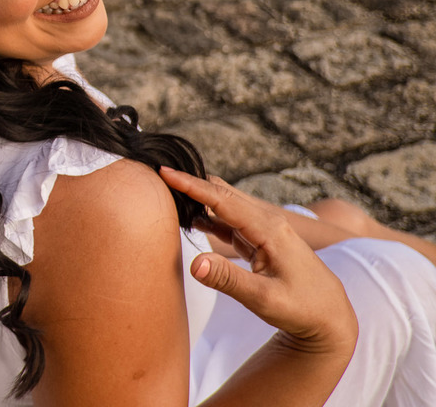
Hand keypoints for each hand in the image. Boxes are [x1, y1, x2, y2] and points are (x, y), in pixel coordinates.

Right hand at [158, 168, 356, 355]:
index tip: (165, 171)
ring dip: (199, 197)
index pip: (222, 199)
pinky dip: (208, 214)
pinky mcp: (260, 239)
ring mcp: (264, 229)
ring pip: (225, 204)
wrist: (330, 317)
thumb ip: (227, 280)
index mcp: (268, 229)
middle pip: (222, 192)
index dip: (192, 185)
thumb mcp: (264, 299)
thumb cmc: (301, 308)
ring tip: (168, 193)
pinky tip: (191, 217)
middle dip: (192, 183)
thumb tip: (193, 263)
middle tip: (158, 177)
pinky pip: (228, 219)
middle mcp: (267, 221)